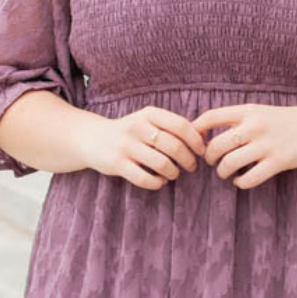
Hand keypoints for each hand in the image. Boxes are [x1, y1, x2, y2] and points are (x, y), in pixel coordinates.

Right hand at [80, 105, 207, 189]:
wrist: (92, 138)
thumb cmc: (130, 132)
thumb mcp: (148, 121)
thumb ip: (172, 126)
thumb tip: (204, 137)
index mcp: (148, 114)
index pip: (181, 125)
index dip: (196, 141)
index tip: (201, 151)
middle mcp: (137, 127)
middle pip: (174, 146)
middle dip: (188, 160)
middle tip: (191, 167)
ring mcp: (125, 146)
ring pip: (162, 164)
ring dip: (174, 173)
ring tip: (174, 174)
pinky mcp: (117, 164)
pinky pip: (145, 179)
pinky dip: (158, 183)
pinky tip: (159, 181)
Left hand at [192, 101, 296, 188]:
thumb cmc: (284, 121)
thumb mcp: (260, 112)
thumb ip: (237, 120)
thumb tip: (206, 134)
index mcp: (248, 111)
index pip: (212, 116)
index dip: (196, 130)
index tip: (194, 141)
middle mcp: (255, 126)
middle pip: (216, 145)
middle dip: (209, 157)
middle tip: (212, 161)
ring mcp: (267, 145)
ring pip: (230, 163)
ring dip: (222, 172)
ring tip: (225, 173)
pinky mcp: (278, 162)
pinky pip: (249, 178)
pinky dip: (240, 183)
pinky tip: (240, 181)